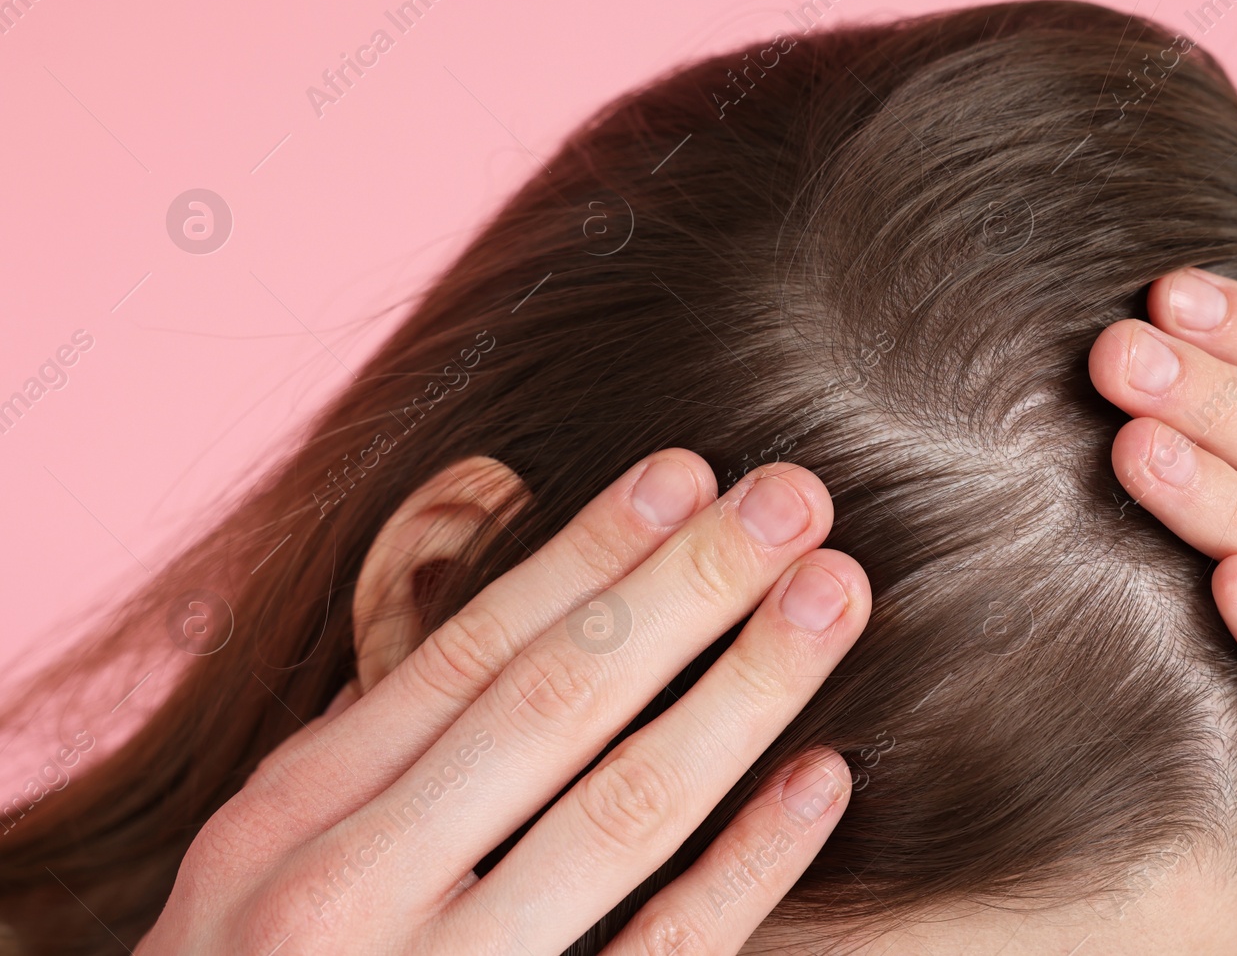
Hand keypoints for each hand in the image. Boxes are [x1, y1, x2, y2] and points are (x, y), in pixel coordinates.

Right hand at [137, 453, 869, 954]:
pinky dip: (749, 863)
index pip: (466, 653)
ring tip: (832, 593)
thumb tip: (471, 575)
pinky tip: (823, 777)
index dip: (587, 553)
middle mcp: (345, 898)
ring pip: (623, 809)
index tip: (689, 473)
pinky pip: (664, 954)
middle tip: (795, 497)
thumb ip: (358, 742)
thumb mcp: (260, 860)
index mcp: (280, 824)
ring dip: (744, 688)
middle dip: (687, 585)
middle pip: (555, 702)